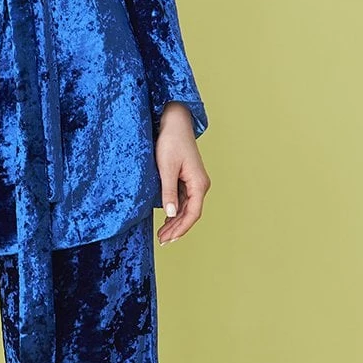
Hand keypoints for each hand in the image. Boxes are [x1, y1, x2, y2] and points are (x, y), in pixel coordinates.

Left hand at [154, 103, 210, 244]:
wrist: (175, 122)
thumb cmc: (171, 142)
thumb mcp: (166, 168)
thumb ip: (168, 192)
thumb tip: (170, 214)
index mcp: (199, 183)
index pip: (193, 213)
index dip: (181, 228)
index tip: (168, 239)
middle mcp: (200, 185)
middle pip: (191, 213)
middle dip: (177, 229)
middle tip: (162, 240)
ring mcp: (195, 182)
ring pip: (187, 208)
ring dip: (175, 221)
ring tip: (162, 234)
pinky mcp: (188, 179)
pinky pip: (184, 200)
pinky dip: (175, 211)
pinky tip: (166, 218)